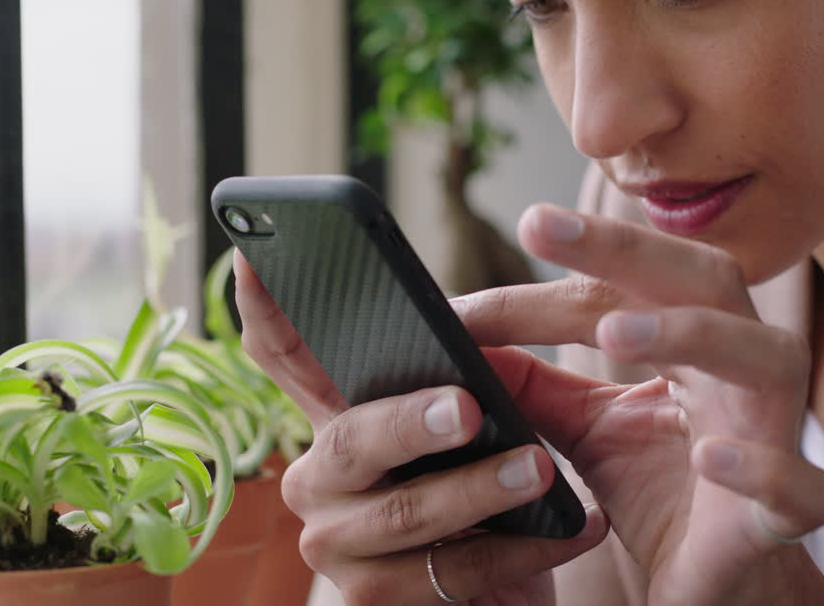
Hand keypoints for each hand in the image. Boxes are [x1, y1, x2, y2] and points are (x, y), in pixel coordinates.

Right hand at [232, 250, 609, 604]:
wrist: (503, 603)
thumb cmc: (486, 504)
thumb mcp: (468, 436)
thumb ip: (460, 385)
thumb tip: (482, 336)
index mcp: (339, 420)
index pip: (282, 356)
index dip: (264, 308)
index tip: (250, 253)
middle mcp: (319, 480)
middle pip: (349, 438)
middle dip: (409, 421)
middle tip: (466, 407)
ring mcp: (335, 545)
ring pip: (404, 511)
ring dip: (480, 490)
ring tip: (541, 470)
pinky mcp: (371, 601)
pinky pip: (449, 571)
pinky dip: (518, 550)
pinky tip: (572, 528)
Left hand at [450, 204, 823, 605]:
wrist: (719, 584)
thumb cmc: (663, 491)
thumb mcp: (585, 430)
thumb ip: (534, 386)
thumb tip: (462, 340)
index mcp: (696, 339)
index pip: (624, 287)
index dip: (548, 282)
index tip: (465, 299)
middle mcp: (743, 366)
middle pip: (703, 280)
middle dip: (624, 248)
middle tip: (537, 225)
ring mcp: (776, 433)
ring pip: (766, 357)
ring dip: (691, 334)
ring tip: (616, 332)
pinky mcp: (792, 509)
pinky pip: (799, 481)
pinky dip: (758, 465)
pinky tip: (711, 457)